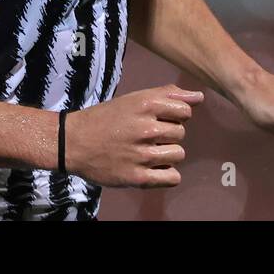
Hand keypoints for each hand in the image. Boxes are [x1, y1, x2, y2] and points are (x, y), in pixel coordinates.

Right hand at [63, 85, 203, 187]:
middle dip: (168, 135)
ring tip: (147, 152)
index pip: (185, 110)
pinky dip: (166, 174)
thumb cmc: (106, 119)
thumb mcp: (134, 99)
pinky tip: (152, 168)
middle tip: (146, 136)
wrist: (73, 142)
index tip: (157, 119)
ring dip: (167, 154)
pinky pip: (173, 178)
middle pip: (181, 133)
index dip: (173, 115)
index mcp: (146, 105)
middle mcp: (146, 129)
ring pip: (178, 155)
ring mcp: (143, 155)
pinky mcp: (138, 178)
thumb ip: (168, 95)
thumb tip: (199, 97)